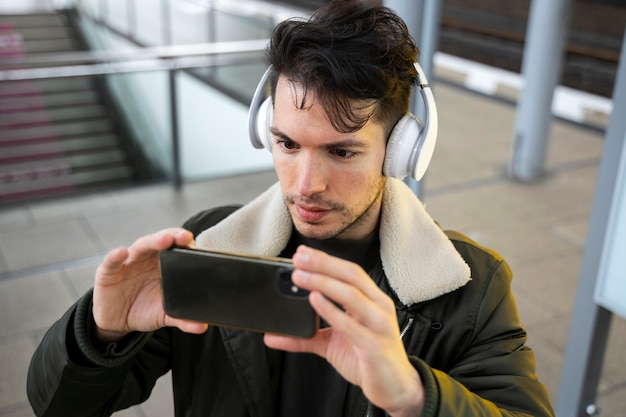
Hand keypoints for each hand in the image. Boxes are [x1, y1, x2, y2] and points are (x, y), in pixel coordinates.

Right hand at [93, 228, 207, 341]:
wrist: (117, 321)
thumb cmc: (144, 308)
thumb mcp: (164, 314)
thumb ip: (182, 318)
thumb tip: (202, 326)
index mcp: (164, 265)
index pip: (176, 248)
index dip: (186, 244)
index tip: (196, 245)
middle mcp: (148, 258)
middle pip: (161, 242)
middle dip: (173, 237)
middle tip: (184, 237)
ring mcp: (129, 263)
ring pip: (141, 246)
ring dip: (152, 241)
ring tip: (164, 239)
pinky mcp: (108, 272)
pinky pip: (112, 261)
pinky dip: (116, 256)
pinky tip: (121, 253)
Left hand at [264, 246, 423, 415]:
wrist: (396, 389)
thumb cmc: (367, 360)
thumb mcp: (331, 344)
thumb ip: (305, 336)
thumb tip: (273, 336)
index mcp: (372, 301)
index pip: (350, 272)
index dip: (326, 260)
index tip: (302, 253)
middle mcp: (379, 308)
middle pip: (351, 276)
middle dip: (323, 264)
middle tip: (298, 258)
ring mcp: (379, 326)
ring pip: (352, 295)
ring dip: (323, 282)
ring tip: (299, 277)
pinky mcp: (375, 347)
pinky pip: (352, 325)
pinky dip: (332, 310)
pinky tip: (315, 300)